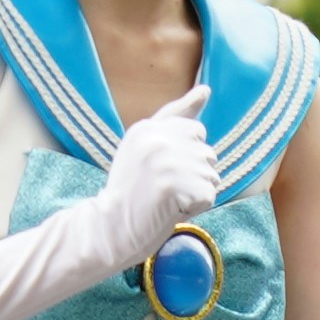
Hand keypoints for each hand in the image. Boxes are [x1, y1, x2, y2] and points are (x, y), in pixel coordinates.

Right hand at [92, 95, 217, 258]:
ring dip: (195, 194)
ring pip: (211, 176)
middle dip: (193, 176)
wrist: (108, 229)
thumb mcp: (145, 146)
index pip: (196, 132)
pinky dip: (196, 209)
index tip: (159, 172)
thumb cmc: (131, 190)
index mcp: (148, 127)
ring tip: (166, 200)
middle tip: (162, 190)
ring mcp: (165, 162)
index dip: (186, 157)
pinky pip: (209, 196)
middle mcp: (156, 139)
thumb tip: (206, 89)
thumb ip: (176, 117)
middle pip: (208, 155)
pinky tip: (170, 211)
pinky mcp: (173, 186)